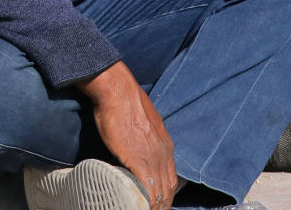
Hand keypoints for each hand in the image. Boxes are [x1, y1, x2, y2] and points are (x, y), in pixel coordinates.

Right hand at [77, 61, 176, 209]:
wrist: (118, 91)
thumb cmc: (126, 103)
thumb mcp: (144, 123)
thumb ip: (145, 138)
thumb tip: (135, 144)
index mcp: (166, 145)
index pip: (172, 179)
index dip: (166, 195)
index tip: (159, 204)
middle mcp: (163, 153)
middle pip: (168, 189)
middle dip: (162, 205)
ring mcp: (152, 157)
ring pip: (159, 192)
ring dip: (154, 206)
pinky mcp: (137, 159)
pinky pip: (146, 189)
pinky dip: (145, 202)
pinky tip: (138, 207)